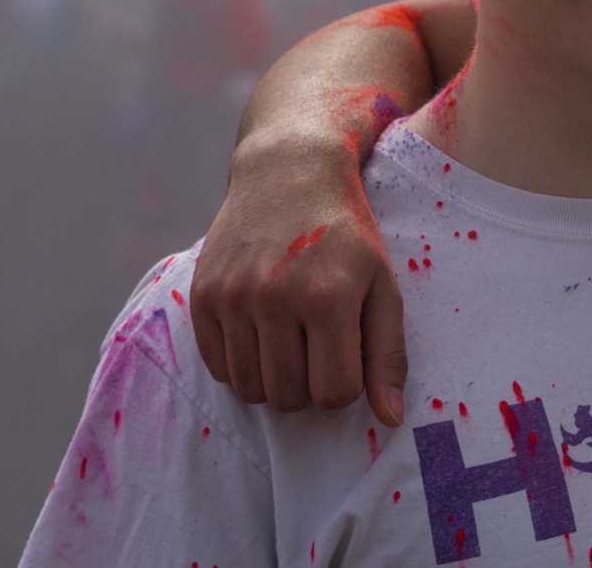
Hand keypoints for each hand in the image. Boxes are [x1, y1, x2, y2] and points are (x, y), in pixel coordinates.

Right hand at [188, 135, 409, 425]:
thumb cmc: (346, 232)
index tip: (346, 358)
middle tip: (318, 351)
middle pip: (288, 397)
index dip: (344, 387)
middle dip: (308, 388)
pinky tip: (261, 334)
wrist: (289, 171)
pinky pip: (218, 368)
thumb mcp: (381, 283)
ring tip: (291, 343)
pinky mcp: (202, 295)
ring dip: (274, 380)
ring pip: (250, 389)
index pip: (333, 393)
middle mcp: (274, 298)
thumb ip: (387, 353)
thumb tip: (389, 419)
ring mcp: (233, 297)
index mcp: (328, 297)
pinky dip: (241, 365)